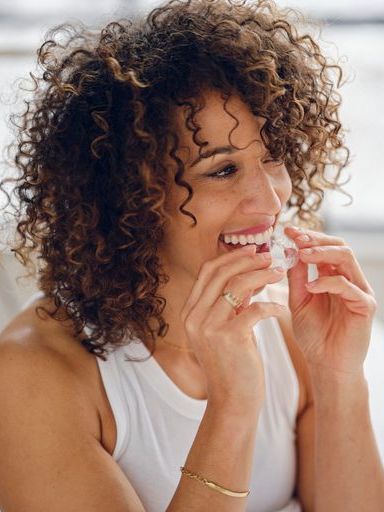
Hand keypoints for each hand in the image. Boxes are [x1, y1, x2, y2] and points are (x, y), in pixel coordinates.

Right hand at [180, 245, 286, 413]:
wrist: (233, 402)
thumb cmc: (233, 364)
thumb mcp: (226, 329)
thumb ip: (231, 303)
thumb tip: (249, 274)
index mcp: (190, 312)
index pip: (207, 271)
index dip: (230, 257)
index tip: (251, 251)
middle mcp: (194, 317)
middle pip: (220, 272)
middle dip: (247, 259)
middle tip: (269, 256)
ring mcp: (209, 327)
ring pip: (237, 285)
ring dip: (262, 275)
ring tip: (279, 273)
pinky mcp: (229, 338)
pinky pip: (255, 309)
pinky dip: (271, 305)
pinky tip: (281, 309)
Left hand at [285, 225, 376, 375]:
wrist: (326, 365)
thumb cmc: (314, 335)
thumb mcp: (299, 301)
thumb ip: (297, 278)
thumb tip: (291, 250)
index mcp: (332, 276)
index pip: (323, 248)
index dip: (306, 236)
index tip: (287, 230)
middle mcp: (348, 279)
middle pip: (338, 245)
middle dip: (316, 239)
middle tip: (296, 237)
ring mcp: (358, 291)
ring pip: (346, 258)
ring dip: (322, 253)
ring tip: (302, 254)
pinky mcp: (365, 305)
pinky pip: (349, 286)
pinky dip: (328, 282)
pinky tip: (311, 287)